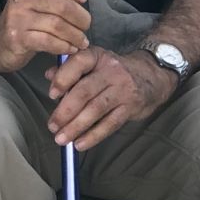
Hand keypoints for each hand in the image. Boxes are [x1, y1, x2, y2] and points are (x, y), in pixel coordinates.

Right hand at [0, 0, 101, 72]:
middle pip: (59, 4)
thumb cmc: (30, 16)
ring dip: (74, 35)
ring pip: (56, 25)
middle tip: (86, 25)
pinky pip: (48, 41)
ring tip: (81, 40)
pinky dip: (63, 46)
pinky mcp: (17, 37)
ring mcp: (17, 17)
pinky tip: (70, 48)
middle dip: (80, 17)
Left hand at [45, 47, 177, 150]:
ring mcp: (122, 89)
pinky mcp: (131, 107)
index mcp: (97, 56)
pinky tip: (80, 144)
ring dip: (76, 127)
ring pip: (96, 109)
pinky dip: (93, 136)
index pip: (78, 62)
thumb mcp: (93, 63)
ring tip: (61, 139)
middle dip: (65, 111)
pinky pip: (110, 124)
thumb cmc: (112, 71)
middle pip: (85, 91)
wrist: (151, 75)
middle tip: (52, 126)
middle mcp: (111, 70)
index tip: (52, 95)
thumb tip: (48, 75)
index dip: (63, 78)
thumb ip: (69, 69)